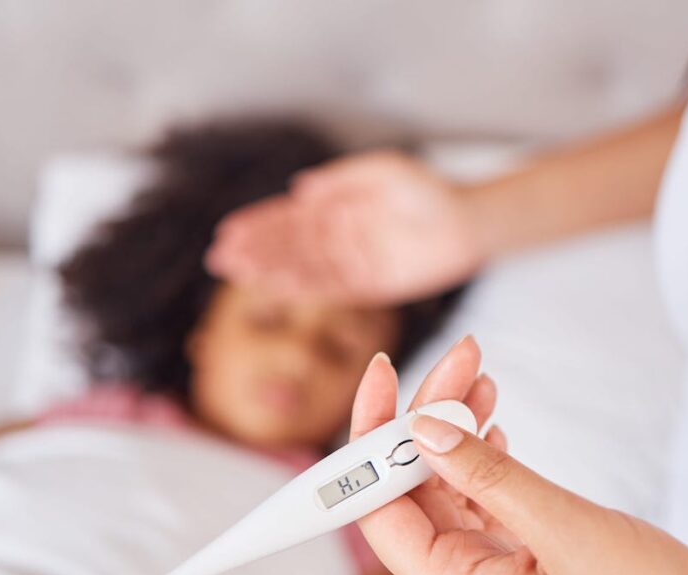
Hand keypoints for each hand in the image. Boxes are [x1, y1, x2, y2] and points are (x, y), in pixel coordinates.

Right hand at [206, 151, 484, 304]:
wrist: (468, 224)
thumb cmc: (429, 192)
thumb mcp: (385, 172)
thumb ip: (343, 180)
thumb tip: (299, 190)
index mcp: (336, 207)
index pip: (289, 218)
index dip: (258, 224)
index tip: (228, 231)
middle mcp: (337, 237)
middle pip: (287, 246)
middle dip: (253, 250)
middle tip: (219, 257)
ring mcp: (349, 263)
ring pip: (300, 269)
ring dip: (268, 270)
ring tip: (237, 273)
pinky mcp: (367, 287)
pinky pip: (328, 290)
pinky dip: (301, 289)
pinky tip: (275, 287)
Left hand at [350, 337, 687, 574]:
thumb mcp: (565, 531)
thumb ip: (490, 476)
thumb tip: (424, 427)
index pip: (378, 506)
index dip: (372, 438)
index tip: (385, 375)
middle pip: (411, 486)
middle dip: (426, 416)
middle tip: (464, 356)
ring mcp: (489, 568)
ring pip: (447, 484)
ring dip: (456, 429)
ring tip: (479, 376)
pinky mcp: (520, 556)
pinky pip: (481, 496)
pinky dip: (483, 454)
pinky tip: (492, 422)